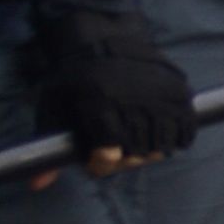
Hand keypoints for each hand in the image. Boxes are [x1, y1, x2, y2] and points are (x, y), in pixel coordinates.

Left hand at [23, 1, 193, 173]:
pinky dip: (176, 140)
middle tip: (117, 153)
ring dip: (149, 152)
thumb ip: (49, 145)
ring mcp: (160, 97)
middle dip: (124, 160)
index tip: (96, 161)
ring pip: (161, 146)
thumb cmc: (74, 75)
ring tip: (137, 144)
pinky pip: (185, 131)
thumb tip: (38, 185)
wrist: (104, 37)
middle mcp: (133, 101)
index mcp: (100, 104)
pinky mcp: (179, 94)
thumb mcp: (53, 106)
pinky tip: (163, 136)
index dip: (101, 164)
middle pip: (136, 154)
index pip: (109, 153)